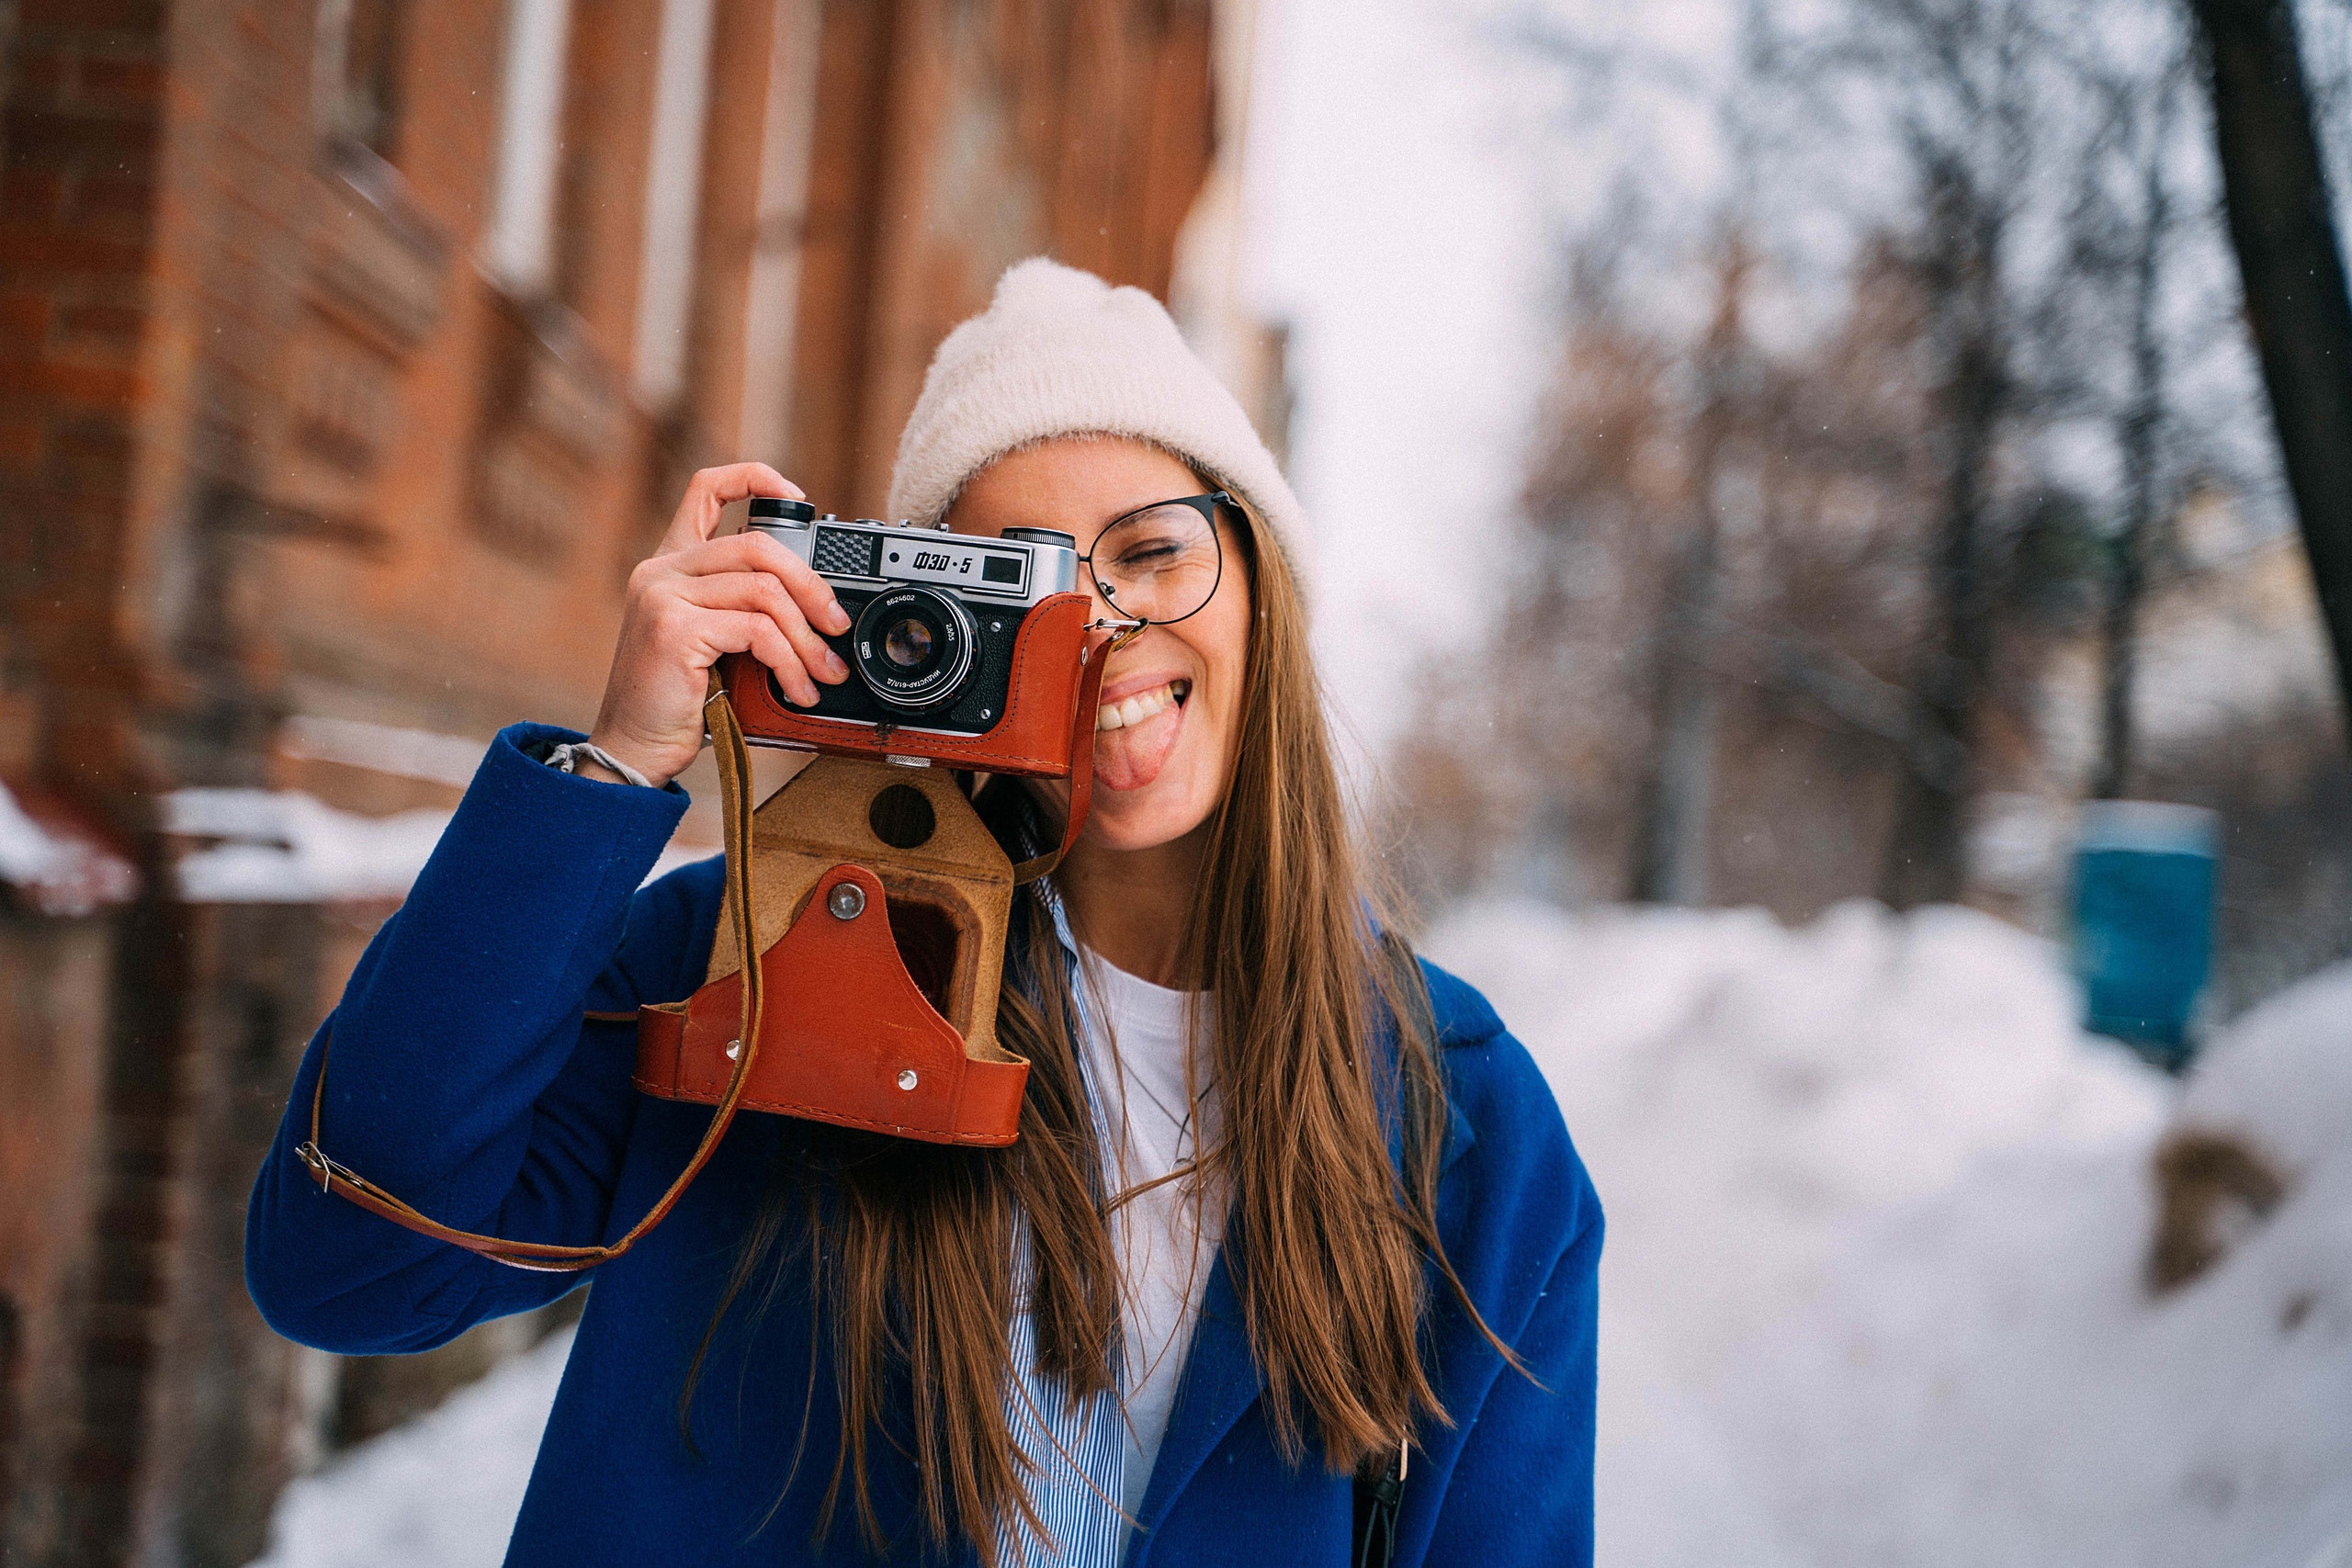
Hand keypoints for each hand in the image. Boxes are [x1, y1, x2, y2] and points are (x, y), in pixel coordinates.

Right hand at [585, 463, 852, 786]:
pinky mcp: (674, 628)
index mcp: (671, 565)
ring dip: (807, 637)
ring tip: (823, 672)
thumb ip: (744, 611)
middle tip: (836, 626)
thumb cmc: (677, 702)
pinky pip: (756, 630)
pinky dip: (789, 662)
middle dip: (811, 585)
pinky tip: (797, 688)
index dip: (756, 478)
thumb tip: (818, 608)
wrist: (633, 749)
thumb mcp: (714, 644)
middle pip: (758, 545)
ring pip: (764, 590)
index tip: (799, 496)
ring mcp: (663, 596)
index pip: (707, 489)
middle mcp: (662, 571)